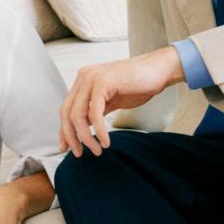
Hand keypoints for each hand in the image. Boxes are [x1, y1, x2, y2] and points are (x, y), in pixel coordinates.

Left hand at [59, 46, 183, 156]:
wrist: (159, 70)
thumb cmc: (138, 85)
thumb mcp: (111, 100)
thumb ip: (96, 111)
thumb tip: (84, 127)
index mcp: (83, 80)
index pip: (66, 109)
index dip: (65, 131)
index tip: (67, 148)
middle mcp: (84, 77)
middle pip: (66, 113)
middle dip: (71, 137)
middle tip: (79, 153)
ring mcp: (92, 78)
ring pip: (78, 114)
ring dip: (86, 137)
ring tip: (97, 150)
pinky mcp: (103, 83)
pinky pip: (94, 113)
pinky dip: (99, 131)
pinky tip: (106, 142)